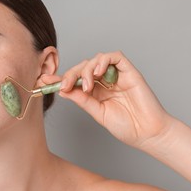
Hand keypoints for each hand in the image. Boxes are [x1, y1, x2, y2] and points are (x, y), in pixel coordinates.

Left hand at [40, 51, 172, 148]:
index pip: (75, 80)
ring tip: (87, 86)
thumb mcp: (97, 112)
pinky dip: (103, 61)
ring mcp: (116, 75)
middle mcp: (104, 82)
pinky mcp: (129, 71)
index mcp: (95, 92)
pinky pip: (115, 57)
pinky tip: (98, 73)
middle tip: (64, 85)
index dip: (59, 78)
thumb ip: (82, 100)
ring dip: (86, 70)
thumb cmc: (126, 126)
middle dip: (70, 75)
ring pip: (96, 60)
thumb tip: (62, 90)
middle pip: (82, 68)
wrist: (147, 133)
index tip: (44, 81)